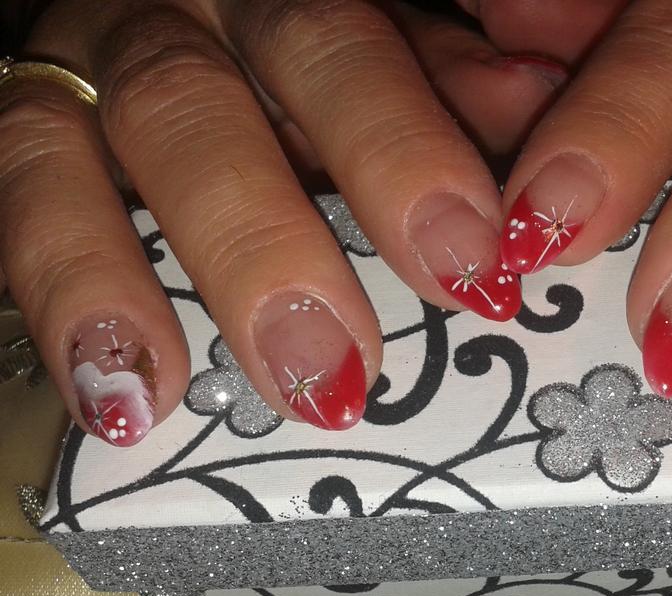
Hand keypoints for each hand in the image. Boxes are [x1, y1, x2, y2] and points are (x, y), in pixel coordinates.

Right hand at [0, 0, 565, 443]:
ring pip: (101, 154)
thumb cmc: (301, 49)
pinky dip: (71, 299)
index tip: (471, 259)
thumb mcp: (386, 49)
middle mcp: (180, 21)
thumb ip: (448, 76)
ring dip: (177, 282)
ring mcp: (90, 72)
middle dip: (276, 237)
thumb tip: (536, 102)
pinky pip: (20, 201)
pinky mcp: (29, 132)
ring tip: (269, 388)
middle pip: (202, 104)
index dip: (402, 154)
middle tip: (348, 357)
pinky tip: (125, 397)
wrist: (167, 18)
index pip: (342, 50)